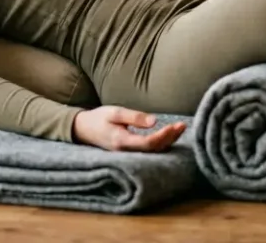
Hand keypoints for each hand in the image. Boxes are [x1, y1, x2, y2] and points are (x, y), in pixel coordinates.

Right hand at [72, 106, 186, 151]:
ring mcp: (128, 153)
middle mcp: (126, 151)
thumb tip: (154, 121)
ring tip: (181, 128)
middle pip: (153, 149)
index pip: (147, 143)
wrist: (83, 129)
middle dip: (170, 138)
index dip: (162, 136)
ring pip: (153, 151)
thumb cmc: (99, 118)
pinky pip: (149, 150)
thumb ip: (134, 117)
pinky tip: (171, 134)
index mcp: (122, 141)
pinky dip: (162, 142)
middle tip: (182, 125)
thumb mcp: (115, 112)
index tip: (173, 126)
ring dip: (168, 140)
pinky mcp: (131, 151)